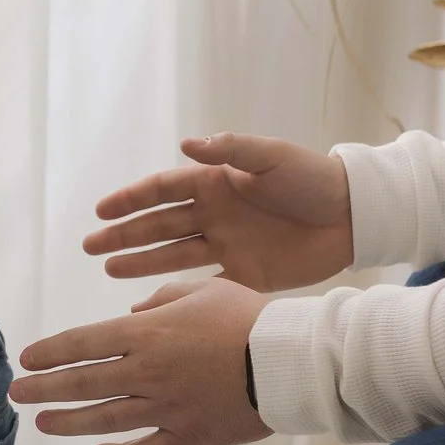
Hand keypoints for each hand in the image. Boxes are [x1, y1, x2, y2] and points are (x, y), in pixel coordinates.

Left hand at [10, 277, 272, 444]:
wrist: (291, 363)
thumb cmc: (250, 317)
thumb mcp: (202, 292)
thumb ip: (162, 300)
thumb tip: (135, 316)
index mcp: (148, 335)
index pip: (84, 344)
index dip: (51, 352)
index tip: (27, 359)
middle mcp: (148, 373)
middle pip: (83, 383)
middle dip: (44, 388)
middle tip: (16, 393)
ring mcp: (166, 409)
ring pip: (105, 419)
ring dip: (68, 422)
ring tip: (41, 423)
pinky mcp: (188, 436)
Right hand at [83, 133, 351, 292]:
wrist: (354, 216)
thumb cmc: (312, 178)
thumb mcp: (271, 157)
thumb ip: (230, 150)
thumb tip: (185, 143)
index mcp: (215, 183)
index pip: (162, 189)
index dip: (130, 199)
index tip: (101, 210)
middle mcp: (213, 214)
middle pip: (158, 225)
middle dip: (123, 234)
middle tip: (90, 246)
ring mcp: (226, 245)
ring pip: (172, 254)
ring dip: (140, 261)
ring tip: (108, 269)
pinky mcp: (244, 274)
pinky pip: (202, 284)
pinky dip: (176, 293)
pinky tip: (151, 301)